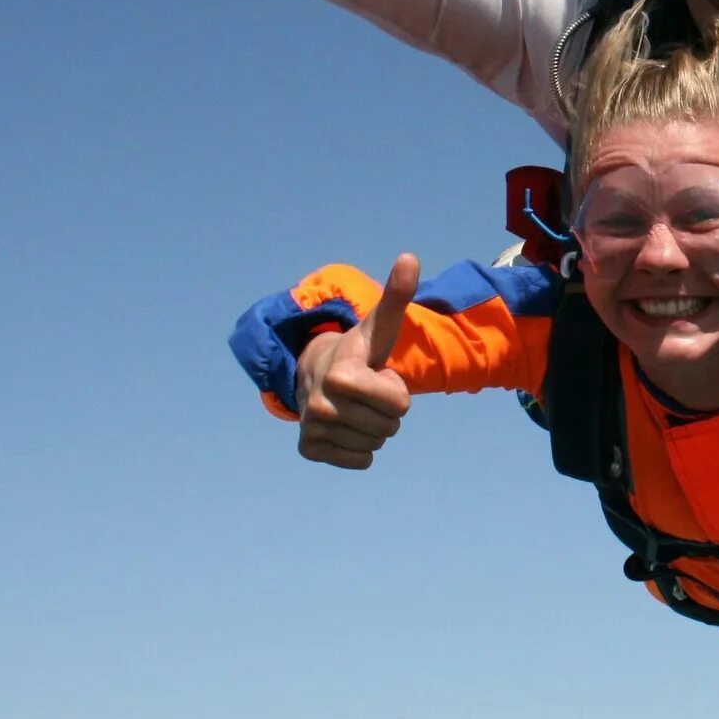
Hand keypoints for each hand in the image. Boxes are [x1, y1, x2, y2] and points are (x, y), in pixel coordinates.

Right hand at [295, 254, 419, 469]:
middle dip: (386, 411)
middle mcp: (319, 406)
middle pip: (389, 428)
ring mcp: (312, 429)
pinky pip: (360, 461)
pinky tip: (347, 425)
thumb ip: (396, 295)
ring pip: (375, 444)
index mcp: (340, 376)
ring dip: (373, 427)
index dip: (396, 391)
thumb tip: (410, 257)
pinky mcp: (308, 450)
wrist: (317, 371)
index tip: (376, 375)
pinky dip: (360, 447)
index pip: (400, 405)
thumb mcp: (380, 326)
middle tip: (368, 392)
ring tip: (357, 406)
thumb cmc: (359, 350)